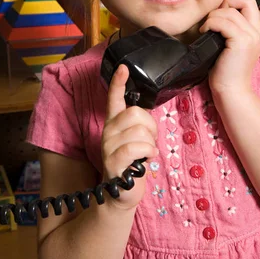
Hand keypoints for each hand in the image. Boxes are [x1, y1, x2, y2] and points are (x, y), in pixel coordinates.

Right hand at [101, 64, 158, 209]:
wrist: (123, 192)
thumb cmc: (133, 163)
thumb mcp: (137, 139)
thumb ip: (139, 124)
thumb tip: (146, 115)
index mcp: (114, 123)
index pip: (114, 98)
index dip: (118, 82)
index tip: (123, 67)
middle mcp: (108, 131)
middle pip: (135, 113)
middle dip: (151, 127)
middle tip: (149, 141)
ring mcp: (108, 146)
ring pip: (139, 131)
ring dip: (150, 143)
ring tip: (146, 154)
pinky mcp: (113, 162)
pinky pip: (136, 147)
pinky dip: (147, 152)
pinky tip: (146, 159)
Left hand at [199, 0, 259, 95]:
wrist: (231, 90)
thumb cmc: (226, 71)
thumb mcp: (232, 47)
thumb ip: (233, 32)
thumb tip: (220, 16)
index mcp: (258, 33)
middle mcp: (258, 32)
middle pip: (247, 1)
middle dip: (228, 1)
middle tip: (216, 15)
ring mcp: (251, 35)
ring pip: (230, 10)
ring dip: (213, 16)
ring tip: (206, 29)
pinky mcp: (241, 40)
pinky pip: (222, 21)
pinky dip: (210, 23)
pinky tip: (205, 32)